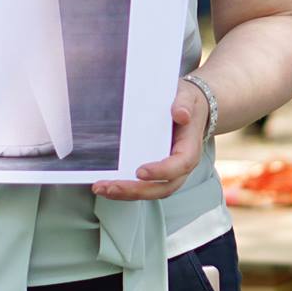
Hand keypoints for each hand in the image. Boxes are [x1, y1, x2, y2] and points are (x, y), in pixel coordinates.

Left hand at [91, 81, 205, 201]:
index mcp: (189, 149)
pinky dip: (124, 189)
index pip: (179, 165)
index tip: (140, 171)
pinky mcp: (155, 173)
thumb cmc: (186, 102)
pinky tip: (105, 186)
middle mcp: (180, 167)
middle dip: (136, 190)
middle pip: (162, 187)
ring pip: (150, 191)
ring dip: (125, 193)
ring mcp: (168, 173)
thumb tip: (181, 114)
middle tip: (110, 187)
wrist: (188, 108)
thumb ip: (184, 103)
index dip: (161, 171)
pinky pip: (142, 187)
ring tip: (101, 188)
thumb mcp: (187, 97)